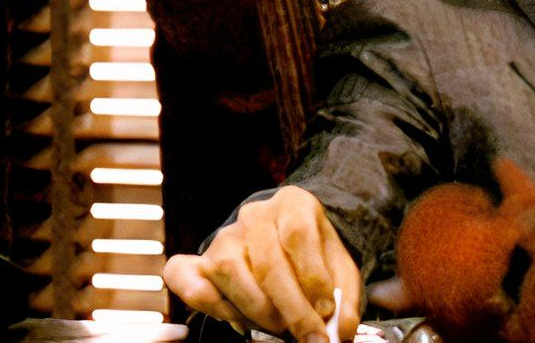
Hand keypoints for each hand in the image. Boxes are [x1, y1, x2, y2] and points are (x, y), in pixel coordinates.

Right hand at [163, 186, 362, 341]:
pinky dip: (213, 306)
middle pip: (267, 261)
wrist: (287, 240)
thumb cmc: (315, 255)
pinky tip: (241, 323)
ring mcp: (225, 237)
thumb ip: (345, 297)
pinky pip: (189, 281)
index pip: (299, 236)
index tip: (326, 311)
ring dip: (258, 311)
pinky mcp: (201, 260)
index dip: (312, 278)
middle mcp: (255, 216)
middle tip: (308, 335)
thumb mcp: (339, 266)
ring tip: (281, 328)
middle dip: (291, 308)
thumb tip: (343, 330)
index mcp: (294, 204)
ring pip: (230, 272)